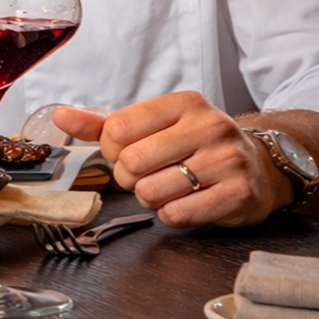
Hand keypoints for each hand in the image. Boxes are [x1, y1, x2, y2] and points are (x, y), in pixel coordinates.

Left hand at [54, 92, 291, 227]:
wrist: (258, 166)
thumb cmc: (194, 144)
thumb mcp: (153, 125)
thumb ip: (103, 123)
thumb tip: (59, 115)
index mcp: (183, 103)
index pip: (117, 129)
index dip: (112, 150)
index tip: (127, 152)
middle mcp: (209, 126)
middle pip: (131, 163)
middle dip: (130, 177)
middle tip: (150, 174)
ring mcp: (227, 160)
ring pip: (151, 192)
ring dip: (151, 198)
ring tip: (170, 187)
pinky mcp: (239, 194)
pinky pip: (177, 215)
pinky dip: (172, 215)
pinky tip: (186, 201)